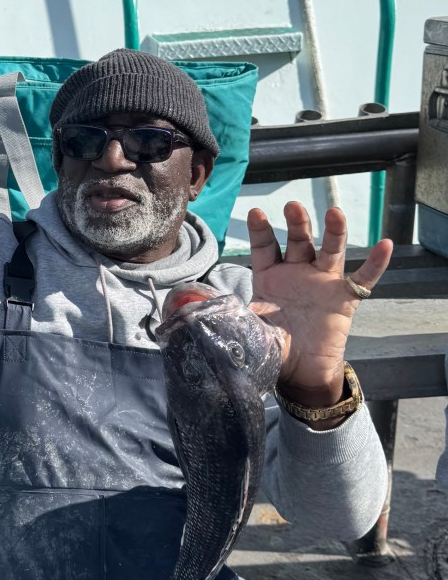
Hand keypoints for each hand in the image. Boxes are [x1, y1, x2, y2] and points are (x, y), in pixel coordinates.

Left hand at [246, 201, 391, 419]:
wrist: (298, 372)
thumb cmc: (272, 347)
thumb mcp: (248, 331)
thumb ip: (229, 319)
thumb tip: (193, 315)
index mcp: (270, 278)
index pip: (265, 247)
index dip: (261, 231)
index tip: (256, 213)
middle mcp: (297, 273)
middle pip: (299, 241)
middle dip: (297, 223)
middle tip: (292, 207)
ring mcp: (322, 283)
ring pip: (330, 250)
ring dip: (333, 232)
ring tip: (333, 213)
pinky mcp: (344, 299)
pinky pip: (364, 279)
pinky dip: (376, 264)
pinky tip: (386, 245)